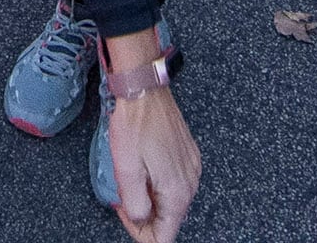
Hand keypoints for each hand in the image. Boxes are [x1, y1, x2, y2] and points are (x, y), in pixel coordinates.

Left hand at [102, 73, 201, 240]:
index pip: (165, 236)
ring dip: (151, 198)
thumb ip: (135, 202)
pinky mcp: (188, 154)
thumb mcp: (126, 168)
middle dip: (145, 214)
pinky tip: (144, 167)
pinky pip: (175, 181)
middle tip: (124, 196)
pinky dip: (158, 182)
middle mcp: (190, 183)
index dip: (141, 233)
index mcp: (177, 192)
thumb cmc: (134, 122)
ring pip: (172, 200)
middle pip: (170, 219)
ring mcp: (192, 168)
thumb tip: (140, 220)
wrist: (144, 89)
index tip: (125, 215)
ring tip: (132, 178)